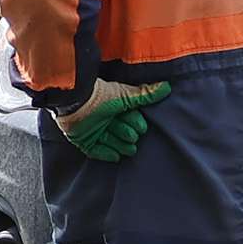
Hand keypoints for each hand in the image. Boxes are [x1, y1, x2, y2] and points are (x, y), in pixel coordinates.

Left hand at [56, 77, 171, 161]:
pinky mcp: (83, 140)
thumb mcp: (125, 96)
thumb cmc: (100, 96)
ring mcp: (92, 130)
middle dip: (128, 135)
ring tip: (129, 149)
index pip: (128, 118)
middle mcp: (103, 118)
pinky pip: (95, 151)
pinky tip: (116, 156)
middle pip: (120, 130)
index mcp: (113, 107)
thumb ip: (145, 94)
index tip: (141, 128)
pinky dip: (106, 154)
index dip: (136, 123)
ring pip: (110, 141)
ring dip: (120, 145)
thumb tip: (167, 87)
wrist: (75, 101)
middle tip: (134, 137)